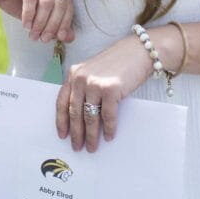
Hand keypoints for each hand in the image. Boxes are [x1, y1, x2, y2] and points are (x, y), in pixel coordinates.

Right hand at [0, 0, 74, 43]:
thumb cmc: (11, 0)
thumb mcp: (35, 16)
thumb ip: (52, 25)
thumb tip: (70, 38)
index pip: (68, 4)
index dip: (65, 23)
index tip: (59, 39)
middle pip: (60, 3)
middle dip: (52, 25)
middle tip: (43, 39)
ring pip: (47, 1)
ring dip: (41, 22)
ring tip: (33, 35)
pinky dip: (29, 14)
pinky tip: (25, 25)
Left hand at [54, 36, 152, 152]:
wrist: (138, 51)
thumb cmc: (117, 63)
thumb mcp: (93, 72)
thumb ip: (84, 87)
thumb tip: (80, 116)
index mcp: (73, 74)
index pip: (61, 102)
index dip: (61, 121)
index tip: (62, 135)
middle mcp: (81, 79)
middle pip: (74, 112)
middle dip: (76, 133)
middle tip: (77, 147)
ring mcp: (95, 84)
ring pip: (89, 116)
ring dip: (91, 135)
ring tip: (92, 147)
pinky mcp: (110, 89)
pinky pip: (107, 115)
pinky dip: (109, 128)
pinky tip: (109, 137)